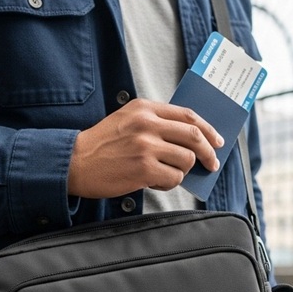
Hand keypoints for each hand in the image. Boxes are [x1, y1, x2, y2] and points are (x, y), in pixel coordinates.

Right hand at [68, 99, 222, 198]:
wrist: (75, 163)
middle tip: (212, 163)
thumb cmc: (103, 144)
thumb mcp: (128, 120)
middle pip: (194, 136)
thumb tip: (192, 138)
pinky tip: (155, 181)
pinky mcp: (143, 169)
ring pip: (187, 159)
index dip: (208, 129)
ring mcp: (146, 146)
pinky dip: (170, 183)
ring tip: (167, 173)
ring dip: (183, 170)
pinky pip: (174, 178)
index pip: (188, 115)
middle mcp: (147, 124)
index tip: (217, 141)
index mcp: (144, 108)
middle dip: (209, 152)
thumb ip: (156, 123)